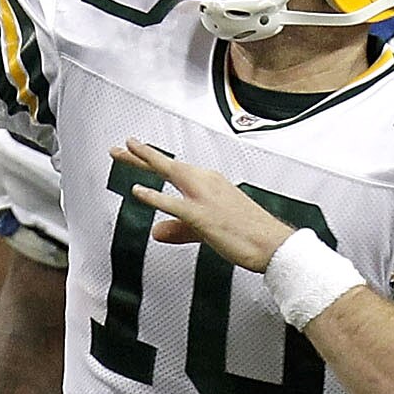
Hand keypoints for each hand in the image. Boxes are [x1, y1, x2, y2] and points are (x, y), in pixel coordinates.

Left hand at [120, 139, 296, 270]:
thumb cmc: (250, 235)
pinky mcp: (203, 215)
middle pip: (168, 165)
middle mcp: (208, 183)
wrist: (274, 245)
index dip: (153, 160)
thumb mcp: (207, 230)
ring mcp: (205, 198)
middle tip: (118, 147)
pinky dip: (154, 196)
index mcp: (211, 183)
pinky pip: (174, 203)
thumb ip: (179, 230)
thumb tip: (156, 232)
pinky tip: (138, 191)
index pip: (176, 169)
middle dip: (141, 155)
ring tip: (123, 152)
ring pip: (170, 173)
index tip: (135, 152)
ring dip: (145, 161)